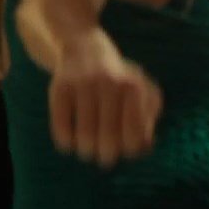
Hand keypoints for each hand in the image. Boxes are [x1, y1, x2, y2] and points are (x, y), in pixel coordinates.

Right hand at [48, 30, 159, 168]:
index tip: (125, 153)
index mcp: (133, 86)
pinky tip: (68, 143)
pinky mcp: (59, 87)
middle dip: (107, 155)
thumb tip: (144, 147)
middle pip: (110, 135)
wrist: (83, 47)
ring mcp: (82, 84)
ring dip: (86, 150)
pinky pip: (61, 123)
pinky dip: (65, 140)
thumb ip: (148, 116)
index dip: (130, 149)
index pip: (134, 131)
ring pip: (85, 132)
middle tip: (104, 160)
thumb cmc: (118, 77)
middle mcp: (109, 83)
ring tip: (86, 153)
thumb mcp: (142, 89)